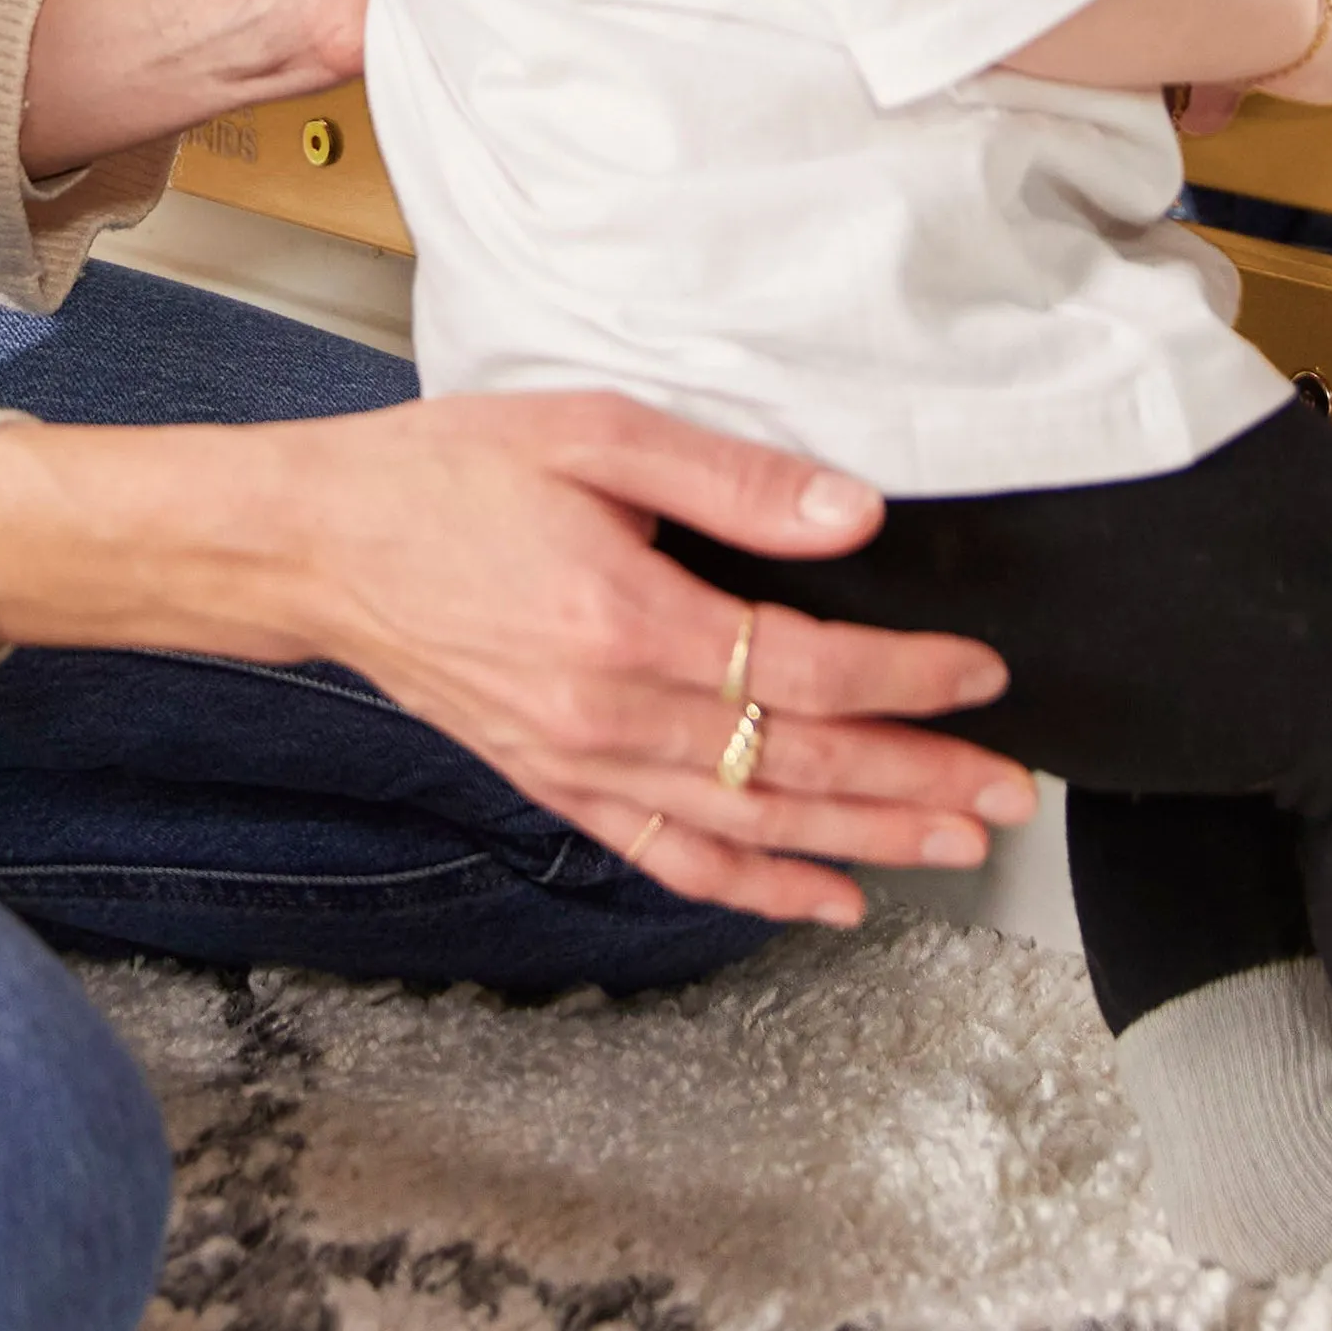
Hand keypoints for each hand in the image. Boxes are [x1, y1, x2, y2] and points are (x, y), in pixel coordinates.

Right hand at [0, 389, 1034, 926]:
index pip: (805, 671)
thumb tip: (852, 516)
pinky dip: (755, 885)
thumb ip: (733, 480)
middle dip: (918, 780)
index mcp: (629, 622)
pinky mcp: (557, 785)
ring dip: (865, 839)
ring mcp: (581, 765)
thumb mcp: (596, 433)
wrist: (319, 545)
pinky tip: (825, 897)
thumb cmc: (451, 473)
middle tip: (1012, 793)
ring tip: (958, 844)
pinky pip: (670, 855)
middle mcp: (611, 716)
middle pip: (797, 768)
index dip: (906, 679)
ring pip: (751, 824)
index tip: (983, 674)